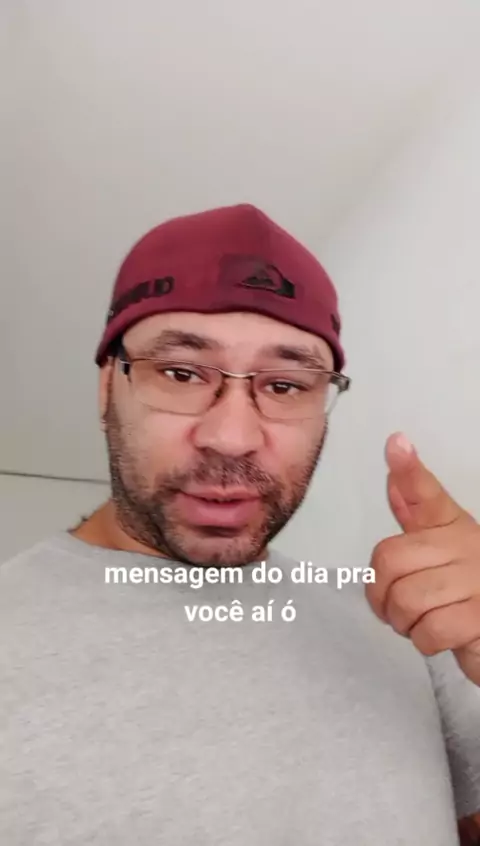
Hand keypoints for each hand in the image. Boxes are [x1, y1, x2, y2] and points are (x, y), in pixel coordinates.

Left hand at [365, 433, 479, 686]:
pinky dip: (425, 641)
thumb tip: (393, 468)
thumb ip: (416, 513)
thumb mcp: (439, 550)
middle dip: (382, 596)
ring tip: (422, 623)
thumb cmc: (467, 593)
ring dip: (404, 623)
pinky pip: (431, 630)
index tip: (395, 442)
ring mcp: (479, 581)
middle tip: (399, 609)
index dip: (410, 471)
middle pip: (390, 562)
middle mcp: (468, 545)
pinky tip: (440, 638)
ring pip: (406, 599)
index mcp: (454, 527)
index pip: (428, 494)